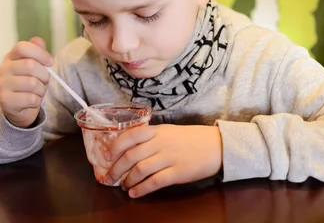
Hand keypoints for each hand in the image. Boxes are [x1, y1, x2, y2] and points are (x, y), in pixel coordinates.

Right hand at [0, 37, 53, 127]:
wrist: (19, 108)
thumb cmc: (29, 84)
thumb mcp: (36, 66)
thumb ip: (37, 52)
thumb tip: (38, 40)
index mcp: (11, 57)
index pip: (22, 47)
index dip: (40, 53)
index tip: (50, 62)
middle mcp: (3, 69)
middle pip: (30, 65)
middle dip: (44, 75)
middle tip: (44, 81)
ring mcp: (2, 85)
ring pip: (32, 83)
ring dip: (41, 89)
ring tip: (37, 91)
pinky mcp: (5, 101)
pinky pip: (30, 99)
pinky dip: (36, 101)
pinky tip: (31, 101)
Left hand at [103, 125, 222, 197]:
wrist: (217, 145)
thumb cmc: (191, 139)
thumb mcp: (169, 132)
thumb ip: (151, 138)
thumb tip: (128, 150)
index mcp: (157, 131)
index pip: (130, 135)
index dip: (115, 147)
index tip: (106, 157)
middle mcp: (161, 142)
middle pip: (131, 155)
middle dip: (116, 169)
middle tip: (109, 178)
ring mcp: (170, 157)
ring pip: (140, 169)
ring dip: (128, 180)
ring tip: (124, 187)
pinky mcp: (178, 172)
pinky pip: (155, 181)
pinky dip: (141, 189)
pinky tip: (135, 193)